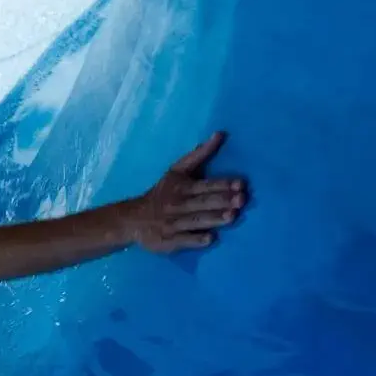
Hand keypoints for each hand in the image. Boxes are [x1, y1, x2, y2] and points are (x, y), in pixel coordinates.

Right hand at [128, 131, 248, 252]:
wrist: (133, 219)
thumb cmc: (163, 193)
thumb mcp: (177, 171)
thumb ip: (199, 154)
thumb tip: (221, 134)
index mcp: (181, 187)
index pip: (204, 185)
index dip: (222, 184)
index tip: (241, 184)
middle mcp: (177, 205)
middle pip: (202, 203)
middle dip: (222, 201)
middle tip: (241, 200)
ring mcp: (172, 224)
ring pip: (195, 221)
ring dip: (213, 218)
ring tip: (232, 216)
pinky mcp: (168, 241)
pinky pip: (183, 240)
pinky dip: (195, 240)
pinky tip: (209, 239)